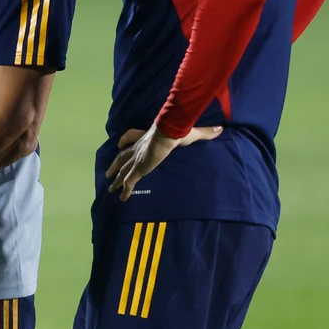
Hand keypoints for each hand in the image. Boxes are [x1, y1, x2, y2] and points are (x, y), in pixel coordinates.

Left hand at [105, 124, 223, 200]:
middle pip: (122, 157)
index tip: (119, 144)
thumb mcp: (191, 132)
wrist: (169, 132)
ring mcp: (137, 159)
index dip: (125, 141)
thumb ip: (205, 132)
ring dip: (116, 179)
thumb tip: (220, 129)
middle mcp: (138, 149)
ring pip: (122, 171)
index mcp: (146, 138)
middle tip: (108, 173)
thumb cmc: (178, 130)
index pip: (131, 137)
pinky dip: (125, 191)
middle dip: (115, 165)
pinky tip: (122, 199)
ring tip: (110, 188)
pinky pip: (129, 182)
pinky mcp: (139, 169)